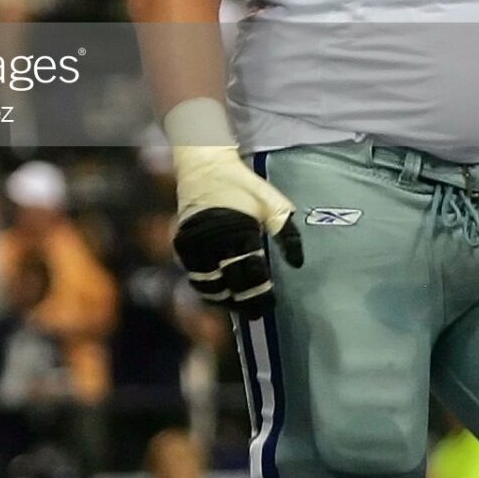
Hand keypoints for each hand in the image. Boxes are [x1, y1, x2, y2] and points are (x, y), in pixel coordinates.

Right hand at [172, 144, 303, 317]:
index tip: (270, 304)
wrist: (203, 165)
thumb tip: (297, 263)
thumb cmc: (242, 183)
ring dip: (222, 297)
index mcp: (239, 231)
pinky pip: (193, 274)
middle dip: (243, 301)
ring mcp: (194, 243)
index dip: (260, 293)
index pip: (250, 273)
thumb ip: (286, 233)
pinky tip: (218, 291)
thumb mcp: (273, 203)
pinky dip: (205, 286)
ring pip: (206, 284)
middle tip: (255, 312)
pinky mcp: (181, 243)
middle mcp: (213, 241)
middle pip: (228, 284)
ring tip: (236, 305)